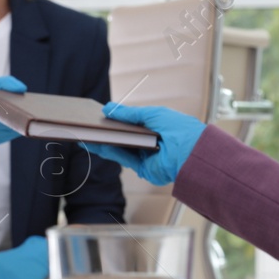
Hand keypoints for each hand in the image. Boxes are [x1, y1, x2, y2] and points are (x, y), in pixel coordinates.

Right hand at [78, 102, 204, 185]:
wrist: (190, 152)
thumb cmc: (178, 129)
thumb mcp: (151, 114)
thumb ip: (129, 113)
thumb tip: (107, 109)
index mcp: (158, 128)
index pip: (134, 123)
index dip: (119, 119)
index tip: (101, 114)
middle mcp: (152, 143)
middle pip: (126, 137)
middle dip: (108, 131)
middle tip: (89, 124)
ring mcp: (147, 156)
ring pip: (122, 149)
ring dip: (105, 142)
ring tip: (88, 134)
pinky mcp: (144, 169)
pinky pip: (124, 159)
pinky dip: (110, 152)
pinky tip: (98, 144)